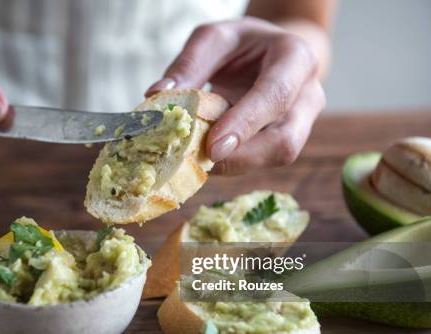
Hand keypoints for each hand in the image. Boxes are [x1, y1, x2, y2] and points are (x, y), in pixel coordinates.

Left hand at [146, 17, 325, 174]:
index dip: (245, 123)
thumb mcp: (214, 38)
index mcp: (295, 58)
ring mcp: (301, 123)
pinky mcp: (284, 142)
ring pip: (276, 156)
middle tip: (199, 160)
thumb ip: (188, 63)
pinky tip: (204, 157)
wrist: (268, 53)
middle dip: (241, 157)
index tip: (214, 146)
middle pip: (284, 140)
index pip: (275, 96)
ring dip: (234, 164)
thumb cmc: (242, 44)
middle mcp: (307, 95)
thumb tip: (157, 95)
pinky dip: (231, 164)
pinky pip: (261, 161)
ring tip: (197, 157)